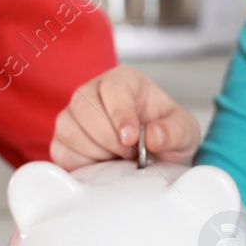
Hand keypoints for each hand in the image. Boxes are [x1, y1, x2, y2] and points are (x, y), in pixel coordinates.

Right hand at [50, 65, 199, 169]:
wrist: (155, 156)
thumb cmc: (165, 134)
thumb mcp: (184, 131)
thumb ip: (174, 131)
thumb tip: (152, 136)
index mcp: (124, 81)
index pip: (113, 87)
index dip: (120, 113)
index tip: (132, 138)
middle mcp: (93, 92)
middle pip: (83, 106)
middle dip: (108, 137)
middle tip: (130, 152)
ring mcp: (74, 116)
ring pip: (68, 129)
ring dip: (96, 151)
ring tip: (119, 158)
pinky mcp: (63, 141)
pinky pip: (61, 152)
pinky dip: (81, 164)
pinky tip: (102, 165)